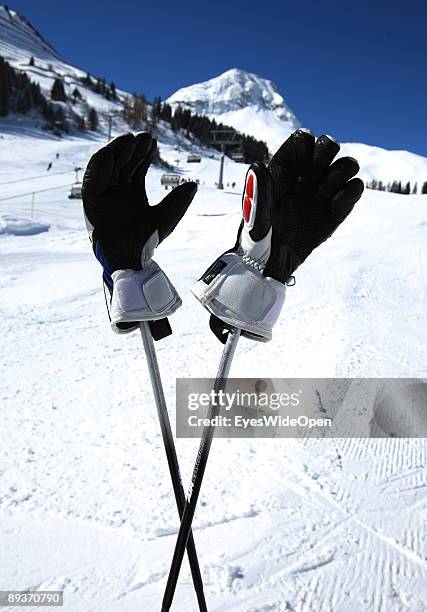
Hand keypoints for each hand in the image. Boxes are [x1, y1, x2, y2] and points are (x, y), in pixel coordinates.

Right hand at [82, 132, 196, 275]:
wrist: (128, 258)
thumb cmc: (145, 242)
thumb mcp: (165, 219)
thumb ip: (177, 202)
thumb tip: (194, 185)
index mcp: (133, 193)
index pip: (138, 167)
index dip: (145, 154)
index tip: (153, 142)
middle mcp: (118, 191)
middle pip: (124, 163)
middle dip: (133, 149)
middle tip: (145, 138)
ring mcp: (105, 194)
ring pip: (108, 166)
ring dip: (117, 151)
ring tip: (129, 140)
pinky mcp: (92, 199)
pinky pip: (93, 178)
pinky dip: (100, 164)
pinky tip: (111, 154)